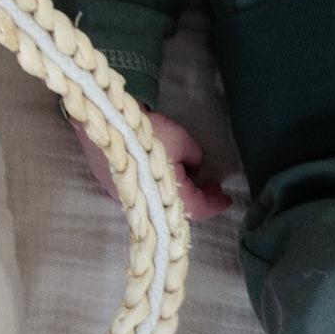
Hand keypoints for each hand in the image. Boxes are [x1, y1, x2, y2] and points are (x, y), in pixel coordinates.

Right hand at [70, 106, 231, 220]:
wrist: (107, 124)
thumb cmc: (150, 135)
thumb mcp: (183, 142)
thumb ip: (195, 158)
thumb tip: (194, 167)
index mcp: (168, 200)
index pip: (199, 208)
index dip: (215, 203)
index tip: (227, 199)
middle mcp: (146, 206)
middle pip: (177, 209)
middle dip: (198, 197)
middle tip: (212, 185)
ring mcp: (127, 198)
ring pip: (159, 203)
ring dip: (178, 192)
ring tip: (190, 176)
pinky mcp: (114, 187)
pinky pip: (144, 194)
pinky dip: (160, 188)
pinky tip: (166, 175)